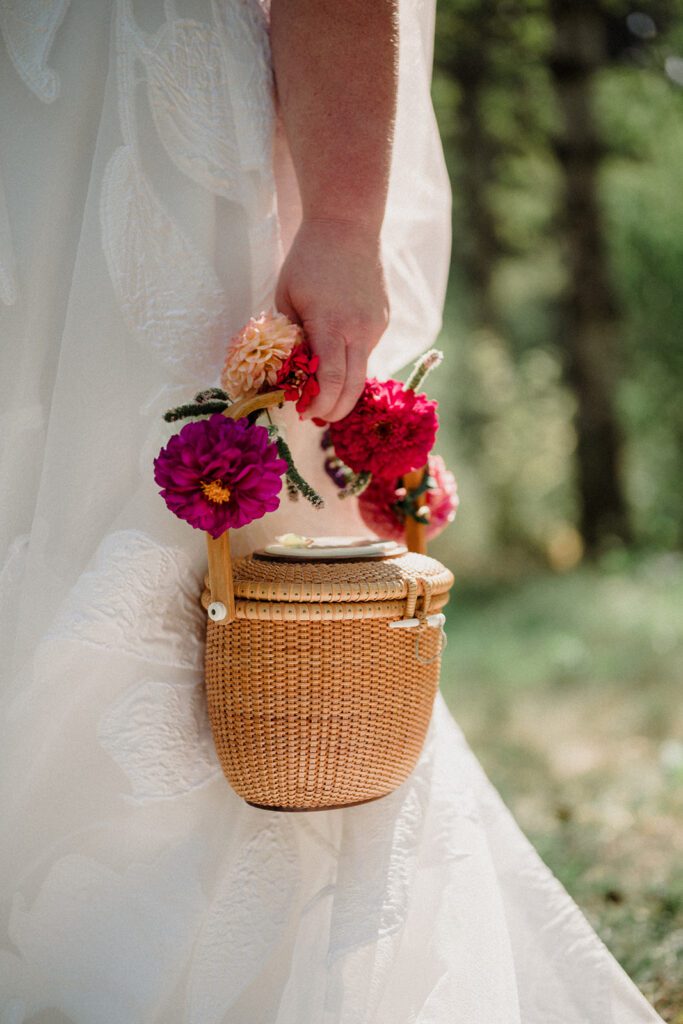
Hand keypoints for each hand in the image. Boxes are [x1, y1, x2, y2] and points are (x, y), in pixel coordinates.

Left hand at [274, 218, 389, 421]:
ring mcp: (376, 326)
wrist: (347, 226)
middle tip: (318, 417)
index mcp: (331, 325)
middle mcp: (360, 330)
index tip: (306, 413)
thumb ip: (291, 338)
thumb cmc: (308, 260)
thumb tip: (290, 373)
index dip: (321, 404)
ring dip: (342, 384)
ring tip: (321, 386)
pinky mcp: (383, 321)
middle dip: (336, 409)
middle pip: (354, 387)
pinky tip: (335, 347)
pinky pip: (365, 350)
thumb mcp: (286, 298)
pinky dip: (349, 358)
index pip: (332, 381)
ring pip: (360, 370)